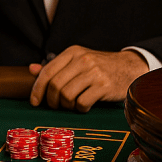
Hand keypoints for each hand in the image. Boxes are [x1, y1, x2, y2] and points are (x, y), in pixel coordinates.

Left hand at [28, 46, 147, 111]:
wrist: (129, 67)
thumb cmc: (100, 67)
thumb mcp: (77, 61)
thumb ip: (55, 66)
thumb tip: (31, 70)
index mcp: (72, 52)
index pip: (47, 71)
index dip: (37, 88)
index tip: (34, 101)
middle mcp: (82, 60)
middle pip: (55, 85)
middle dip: (51, 100)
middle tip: (55, 106)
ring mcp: (94, 73)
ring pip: (67, 95)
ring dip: (66, 105)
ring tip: (71, 104)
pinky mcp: (104, 86)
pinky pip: (82, 103)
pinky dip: (80, 108)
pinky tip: (84, 105)